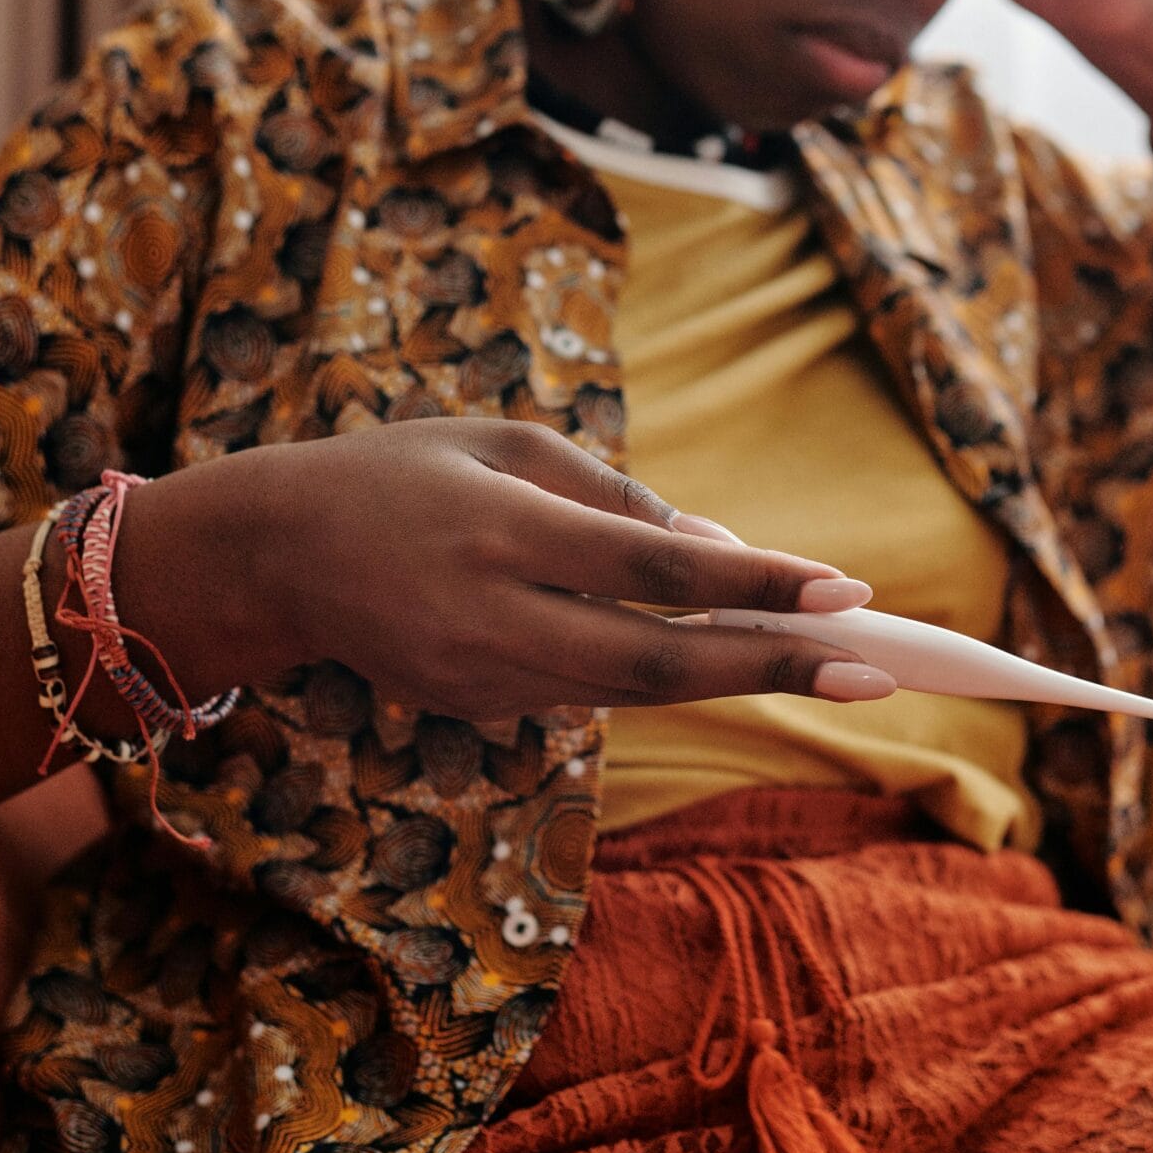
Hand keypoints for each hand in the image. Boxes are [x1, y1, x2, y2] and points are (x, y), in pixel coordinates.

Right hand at [242, 418, 894, 718]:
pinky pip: (588, 691)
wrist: (276, 554)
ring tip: (834, 667)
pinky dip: (658, 673)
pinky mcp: (477, 708)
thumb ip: (617, 499)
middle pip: (660, 664)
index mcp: (506, 532)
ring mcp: (484, 678)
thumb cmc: (406, 471)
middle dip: (776, 669)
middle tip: (876, 672)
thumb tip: (722, 551)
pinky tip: (723, 658)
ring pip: (635, 692)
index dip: (757, 584)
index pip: (656, 571)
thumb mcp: (509, 444)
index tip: (846, 587)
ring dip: (736, 680)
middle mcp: (496, 619)